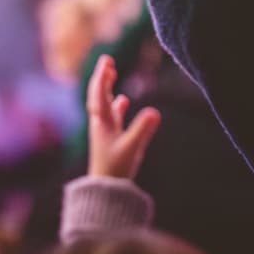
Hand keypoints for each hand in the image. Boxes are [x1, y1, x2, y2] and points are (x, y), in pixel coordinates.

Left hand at [86, 54, 160, 179]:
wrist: (105, 192)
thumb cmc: (116, 169)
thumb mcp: (132, 148)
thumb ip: (143, 130)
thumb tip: (154, 111)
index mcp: (102, 123)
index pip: (99, 94)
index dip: (102, 77)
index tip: (107, 61)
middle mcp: (101, 125)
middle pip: (99, 96)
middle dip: (103, 78)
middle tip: (108, 61)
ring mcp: (105, 133)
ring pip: (105, 106)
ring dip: (108, 89)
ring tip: (111, 75)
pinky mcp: (111, 141)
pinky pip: (113, 117)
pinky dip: (117, 106)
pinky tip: (123, 101)